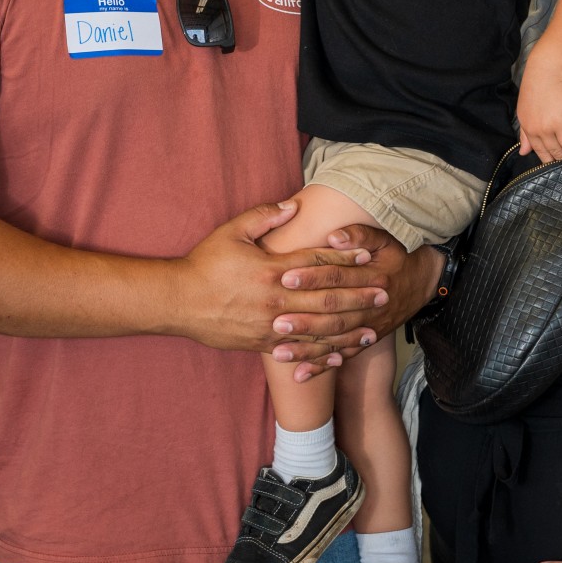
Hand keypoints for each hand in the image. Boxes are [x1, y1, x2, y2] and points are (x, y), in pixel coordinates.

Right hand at [169, 201, 388, 361]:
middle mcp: (276, 300)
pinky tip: (341, 356)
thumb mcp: (231, 232)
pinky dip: (322, 354)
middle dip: (358, 295)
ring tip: (374, 327)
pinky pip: (299, 352)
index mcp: (271, 270)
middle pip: (326, 298)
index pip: (317, 262)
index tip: (370, 254)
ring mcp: (270, 326)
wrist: (177, 302)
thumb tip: (294, 206)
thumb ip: (264, 217)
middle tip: (384, 292)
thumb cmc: (204, 264)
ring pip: (318, 330)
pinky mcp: (262, 344)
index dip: (346, 257)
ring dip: (349, 329)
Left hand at [275, 231, 442, 380]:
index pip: (337, 276)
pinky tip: (299, 376)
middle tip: (276, 322)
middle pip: (333, 314)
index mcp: (371, 277)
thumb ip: (359, 235)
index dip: (312, 276)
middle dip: (304, 320)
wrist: (422, 281)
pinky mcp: (364, 341)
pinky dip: (321, 367)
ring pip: (334, 341)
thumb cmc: (396, 255)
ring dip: (307, 350)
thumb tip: (333, 237)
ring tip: (278, 354)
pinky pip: (341, 356)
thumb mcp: (384, 239)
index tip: (285, 277)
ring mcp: (367, 328)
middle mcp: (370, 307)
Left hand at [516, 76, 561, 163]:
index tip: (558, 159)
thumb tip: (523, 152)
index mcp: (530, 131)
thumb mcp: (523, 114)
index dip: (551, 160)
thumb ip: (525, 136)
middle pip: (557, 153)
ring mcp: (557, 124)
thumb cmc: (534, 92)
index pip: (542, 154)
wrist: (546, 74)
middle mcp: (543, 130)